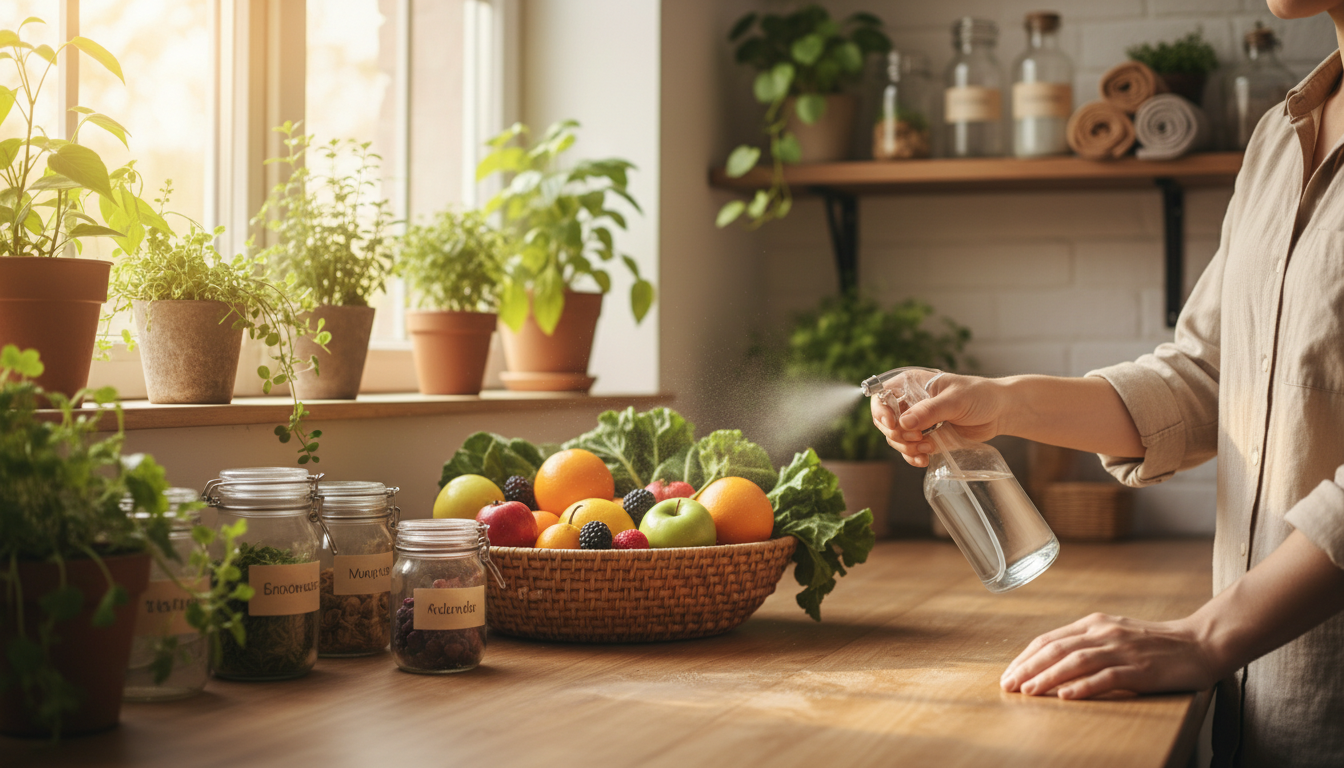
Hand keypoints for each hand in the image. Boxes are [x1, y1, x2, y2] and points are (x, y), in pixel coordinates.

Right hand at [869, 373, 1008, 466]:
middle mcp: (909, 402)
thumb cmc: (979, 396)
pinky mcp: (926, 437)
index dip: (881, 412)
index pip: (882, 396)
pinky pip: (909, 450)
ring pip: (895, 439)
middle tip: (918, 439)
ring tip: (928, 447)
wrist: (1000, 411)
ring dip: (907, 447)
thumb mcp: (954, 400)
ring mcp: (917, 422)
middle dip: (898, 434)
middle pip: (885, 422)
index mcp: (911, 384)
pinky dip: (913, 457)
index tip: (893, 425)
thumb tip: (903, 423)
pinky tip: (924, 460)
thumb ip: (929, 411)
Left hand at [1000, 612, 1220, 699]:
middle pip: (1056, 649)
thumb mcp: (1115, 635)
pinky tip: (1066, 696)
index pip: (1050, 640)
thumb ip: (1087, 644)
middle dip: (1028, 668)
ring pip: (1076, 661)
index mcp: (1094, 624)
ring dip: (1048, 677)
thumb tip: (1052, 664)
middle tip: (1008, 685)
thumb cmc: (1155, 644)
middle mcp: (1104, 633)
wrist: (1200, 643)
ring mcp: (1122, 650)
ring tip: (1028, 691)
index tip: (1009, 674)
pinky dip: (1084, 686)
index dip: (1026, 657)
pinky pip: (1107, 677)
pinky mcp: (1140, 669)